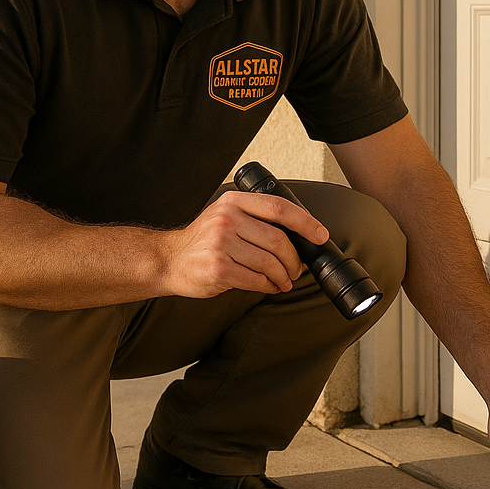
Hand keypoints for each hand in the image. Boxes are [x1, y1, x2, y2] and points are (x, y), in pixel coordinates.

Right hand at [156, 191, 329, 298]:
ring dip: (283, 276)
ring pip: (269, 262)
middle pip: (278, 239)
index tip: (320, 234)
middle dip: (295, 259)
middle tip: (297, 269)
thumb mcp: (225, 216)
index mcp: (233, 202)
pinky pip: (256, 280)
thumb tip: (297, 235)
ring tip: (284, 281)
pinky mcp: (218, 269)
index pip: (278, 207)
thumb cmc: (202, 240)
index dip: (305, 222)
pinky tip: (269, 286)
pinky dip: (268, 286)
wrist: (169, 259)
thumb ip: (254, 218)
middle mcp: (227, 219)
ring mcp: (221, 244)